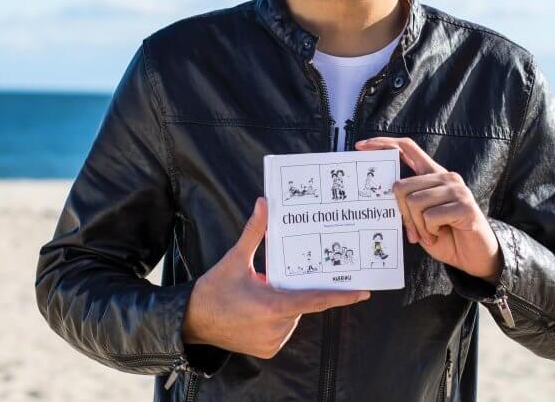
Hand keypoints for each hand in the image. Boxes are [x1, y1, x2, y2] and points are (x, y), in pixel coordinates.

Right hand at [182, 197, 370, 358]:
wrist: (191, 322)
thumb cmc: (214, 290)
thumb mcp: (235, 259)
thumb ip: (255, 232)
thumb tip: (264, 203)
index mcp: (274, 305)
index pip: (316, 300)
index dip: (340, 296)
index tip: (363, 292)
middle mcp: (277, 327)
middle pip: (302, 303)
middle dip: (296, 289)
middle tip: (277, 279)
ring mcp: (272, 342)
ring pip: (293, 316)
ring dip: (286, 304)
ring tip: (261, 294)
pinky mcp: (267, 350)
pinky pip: (283, 329)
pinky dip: (278, 318)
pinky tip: (258, 309)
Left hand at [355, 137, 501, 282]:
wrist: (475, 257)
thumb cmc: (446, 236)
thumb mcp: (420, 217)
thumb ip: (407, 201)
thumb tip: (381, 193)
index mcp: (433, 174)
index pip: (407, 147)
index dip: (383, 143)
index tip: (361, 146)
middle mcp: (445, 176)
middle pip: (401, 186)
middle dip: (401, 214)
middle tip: (414, 232)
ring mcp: (456, 189)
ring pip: (414, 202)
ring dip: (417, 226)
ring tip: (431, 234)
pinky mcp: (464, 206)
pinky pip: (430, 217)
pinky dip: (430, 232)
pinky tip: (441, 234)